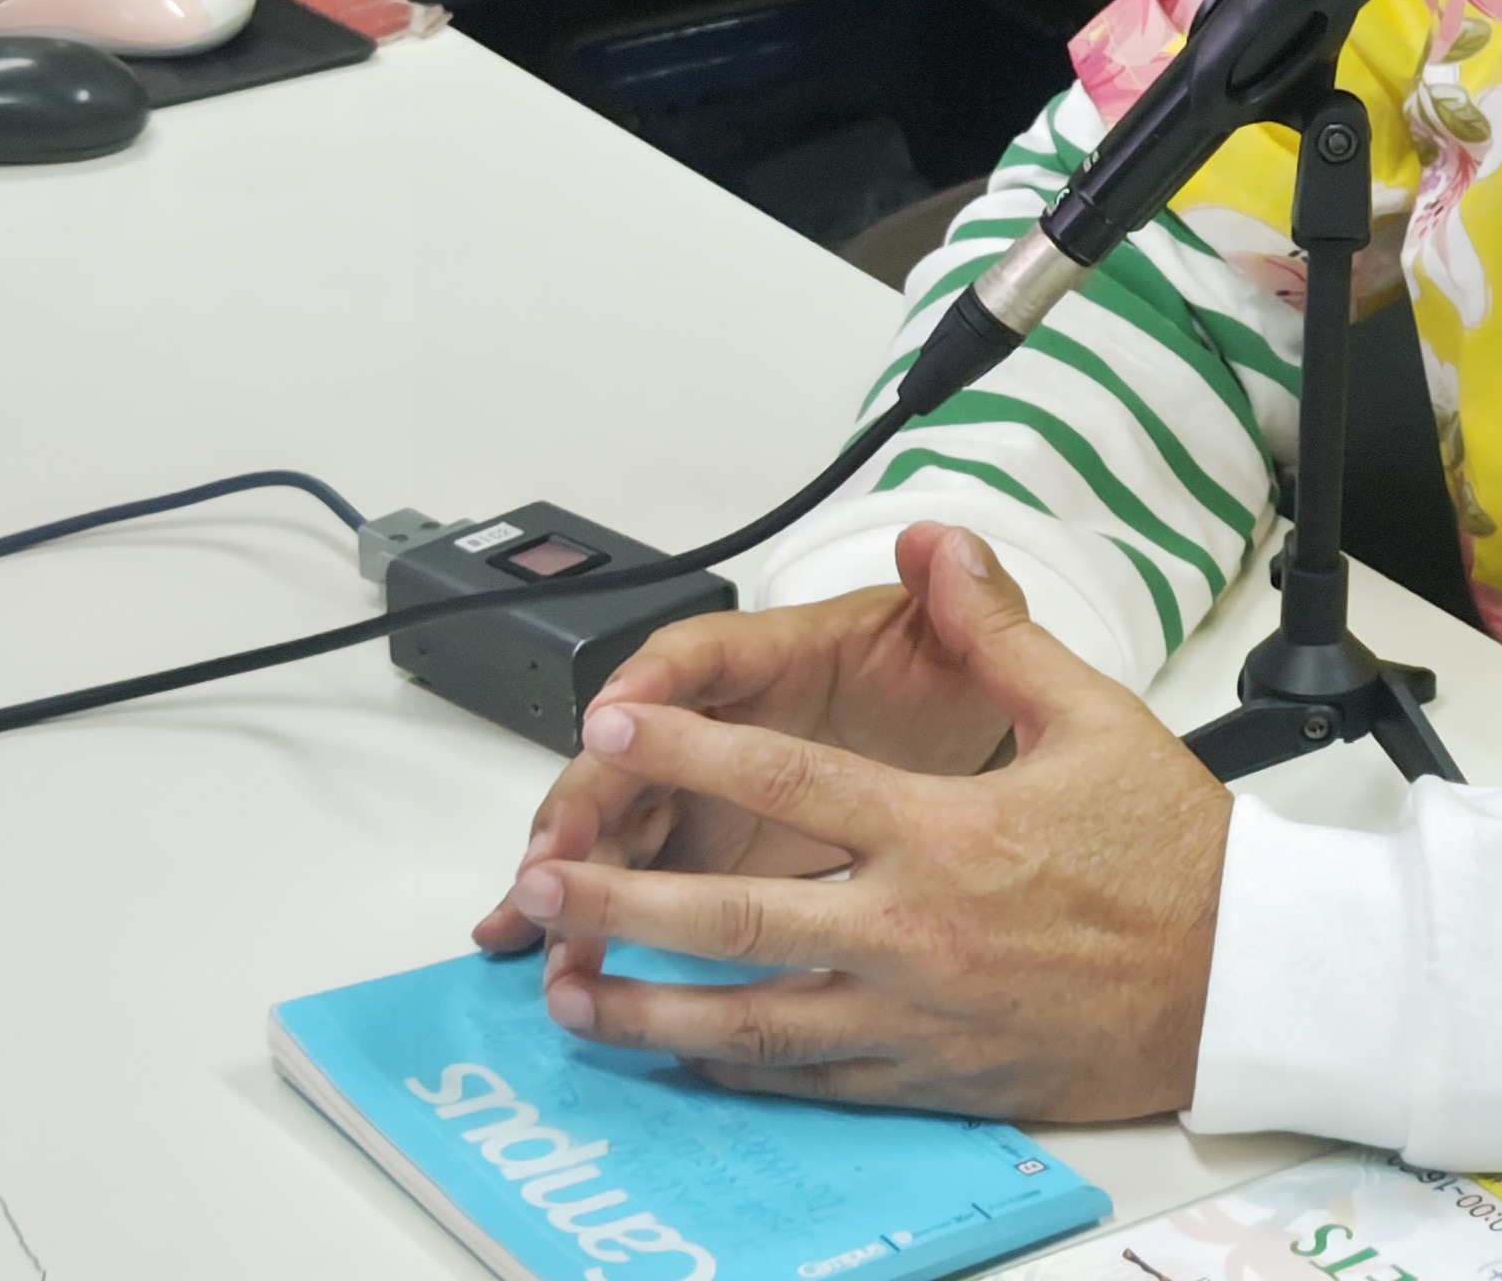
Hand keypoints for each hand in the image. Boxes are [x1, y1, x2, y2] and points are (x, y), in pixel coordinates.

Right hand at [474, 521, 1021, 957]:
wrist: (963, 756)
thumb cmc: (945, 693)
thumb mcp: (957, 652)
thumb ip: (961, 605)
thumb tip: (939, 542)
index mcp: (776, 657)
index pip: (701, 654)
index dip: (654, 678)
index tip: (615, 711)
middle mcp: (715, 719)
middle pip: (629, 749)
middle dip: (584, 799)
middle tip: (552, 857)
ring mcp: (699, 789)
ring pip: (613, 822)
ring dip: (571, 871)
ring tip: (539, 932)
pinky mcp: (701, 853)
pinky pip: (631, 881)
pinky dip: (585, 917)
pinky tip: (545, 959)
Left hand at [488, 524, 1233, 1119]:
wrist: (1237, 982)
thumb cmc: (1171, 855)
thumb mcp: (1093, 715)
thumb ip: (995, 632)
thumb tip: (937, 543)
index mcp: (944, 832)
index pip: (786, 783)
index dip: (686, 754)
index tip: (611, 731)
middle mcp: (912, 930)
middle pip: (734, 922)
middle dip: (622, 904)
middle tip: (544, 887)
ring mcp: (913, 1017)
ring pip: (750, 1023)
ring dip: (649, 1009)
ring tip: (569, 993)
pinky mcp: (928, 1078)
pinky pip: (808, 1079)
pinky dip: (733, 1071)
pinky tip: (680, 1057)